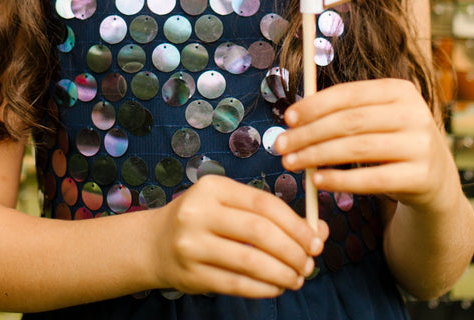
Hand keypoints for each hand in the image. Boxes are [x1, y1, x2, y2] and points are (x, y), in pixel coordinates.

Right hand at [152, 174, 327, 297]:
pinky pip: (237, 284)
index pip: (264, 204)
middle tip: (309, 263)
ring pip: (250, 262)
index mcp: (213, 187)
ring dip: (282, 273)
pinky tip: (277, 287)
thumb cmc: (204, 220)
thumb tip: (319, 231)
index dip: (295, 224)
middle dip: (292, 251)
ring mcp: (192, 244)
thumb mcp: (230, 205)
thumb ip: (271, 215)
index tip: (315, 240)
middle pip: (259, 232)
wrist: (154, 244)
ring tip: (297, 278)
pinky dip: (264, 288)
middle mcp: (199, 212)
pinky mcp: (191, 274)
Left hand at [274, 78, 460, 212]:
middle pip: (350, 121)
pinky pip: (372, 178)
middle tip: (280, 145)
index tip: (287, 118)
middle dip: (309, 133)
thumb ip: (345, 113)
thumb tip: (294, 116)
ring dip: (318, 155)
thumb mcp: (379, 119)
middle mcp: (414, 113)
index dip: (315, 105)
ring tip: (292, 162)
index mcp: (400, 90)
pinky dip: (340, 180)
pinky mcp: (421, 177)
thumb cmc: (393, 144)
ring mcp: (420, 145)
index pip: (350, 94)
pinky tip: (318, 181)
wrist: (437, 181)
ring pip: (358, 148)